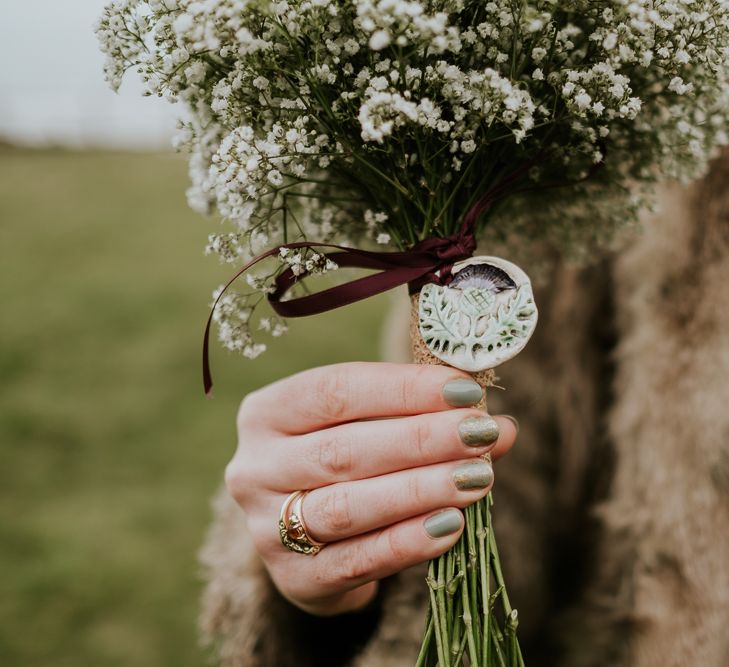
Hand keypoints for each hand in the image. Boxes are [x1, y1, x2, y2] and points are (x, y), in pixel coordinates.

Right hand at [226, 362, 516, 615]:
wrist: (307, 536)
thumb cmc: (344, 463)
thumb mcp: (373, 428)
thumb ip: (430, 422)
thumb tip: (503, 427)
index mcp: (267, 413)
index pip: (334, 390)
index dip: (401, 389)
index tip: (464, 391)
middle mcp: (255, 467)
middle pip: (342, 450)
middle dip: (420, 440)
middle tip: (480, 433)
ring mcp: (267, 527)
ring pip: (348, 506)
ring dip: (419, 490)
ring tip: (476, 477)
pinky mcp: (295, 577)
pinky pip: (358, 559)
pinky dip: (408, 541)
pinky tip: (452, 525)